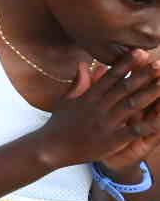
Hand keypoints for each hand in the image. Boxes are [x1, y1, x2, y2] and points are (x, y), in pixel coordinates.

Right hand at [42, 51, 159, 167]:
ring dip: (150, 94)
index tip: (140, 52)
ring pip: (132, 105)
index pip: (111, 77)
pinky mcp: (111, 140)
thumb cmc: (59, 123)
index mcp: (90, 96)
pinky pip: (133, 131)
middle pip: (125, 88)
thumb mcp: (67, 100)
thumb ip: (79, 82)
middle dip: (143, 75)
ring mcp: (106, 123)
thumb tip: (83, 63)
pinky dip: (148, 125)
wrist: (51, 147)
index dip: (126, 64)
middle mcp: (99, 106)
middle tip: (159, 64)